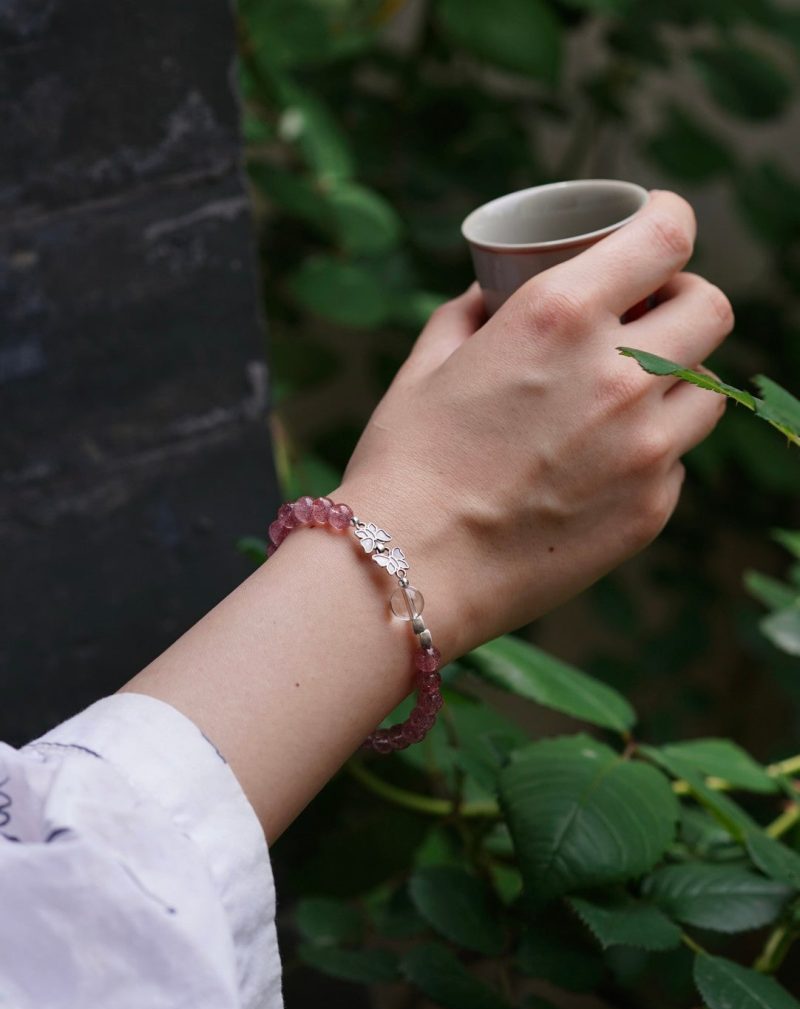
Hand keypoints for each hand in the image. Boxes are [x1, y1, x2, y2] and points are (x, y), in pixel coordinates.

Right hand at [340, 190, 732, 657]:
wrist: (411, 572)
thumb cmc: (405, 464)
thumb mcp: (427, 365)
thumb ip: (470, 313)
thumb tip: (491, 293)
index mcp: (559, 318)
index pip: (668, 236)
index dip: (670, 219)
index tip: (660, 227)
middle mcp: (619, 376)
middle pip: (712, 308)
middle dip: (684, 299)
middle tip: (648, 316)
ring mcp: (646, 449)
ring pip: (709, 388)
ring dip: (679, 376)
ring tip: (632, 392)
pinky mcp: (651, 510)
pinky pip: (678, 459)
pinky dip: (652, 449)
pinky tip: (603, 462)